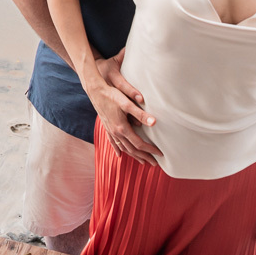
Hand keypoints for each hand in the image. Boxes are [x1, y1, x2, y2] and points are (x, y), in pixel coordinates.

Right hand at [87, 52, 161, 166]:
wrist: (95, 91)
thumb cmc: (112, 95)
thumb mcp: (127, 103)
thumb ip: (141, 114)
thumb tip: (154, 123)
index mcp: (122, 128)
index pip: (139, 144)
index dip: (150, 150)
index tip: (160, 154)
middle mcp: (115, 132)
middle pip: (132, 149)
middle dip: (144, 157)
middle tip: (155, 164)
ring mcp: (110, 131)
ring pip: (124, 148)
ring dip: (134, 155)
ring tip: (143, 162)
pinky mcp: (107, 127)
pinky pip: (113, 143)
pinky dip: (118, 150)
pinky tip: (120, 155)